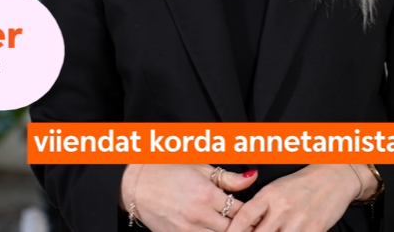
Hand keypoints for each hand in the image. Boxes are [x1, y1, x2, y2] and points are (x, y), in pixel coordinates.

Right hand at [121, 164, 258, 231]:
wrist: (136, 185)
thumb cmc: (168, 171)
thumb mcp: (200, 168)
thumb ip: (229, 178)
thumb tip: (253, 179)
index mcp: (206, 194)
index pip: (241, 210)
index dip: (253, 212)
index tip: (258, 212)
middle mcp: (198, 215)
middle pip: (233, 230)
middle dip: (245, 227)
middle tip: (253, 224)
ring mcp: (187, 230)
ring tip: (235, 228)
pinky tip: (215, 230)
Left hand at [225, 164, 365, 231]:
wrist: (336, 176)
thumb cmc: (302, 184)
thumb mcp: (276, 189)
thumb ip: (259, 208)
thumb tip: (242, 228)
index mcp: (269, 195)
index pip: (244, 217)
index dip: (233, 231)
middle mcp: (282, 208)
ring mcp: (299, 221)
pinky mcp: (315, 229)